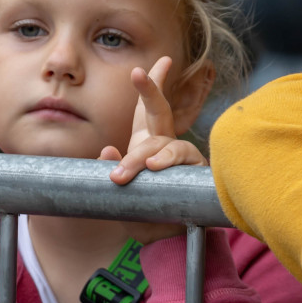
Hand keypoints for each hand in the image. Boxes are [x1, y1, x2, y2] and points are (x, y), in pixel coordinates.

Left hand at [100, 56, 205, 242]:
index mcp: (146, 144)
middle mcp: (165, 145)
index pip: (147, 110)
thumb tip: (106, 151)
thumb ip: (111, 173)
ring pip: (164, 144)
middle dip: (151, 90)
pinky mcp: (195, 172)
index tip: (162, 60)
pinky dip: (167, 161)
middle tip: (139, 73)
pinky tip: (155, 167)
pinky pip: (182, 159)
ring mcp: (182, 157)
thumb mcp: (119, 195)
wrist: (170, 242)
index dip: (151, 84)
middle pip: (159, 112)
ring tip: (131, 170)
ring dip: (144, 155)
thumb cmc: (146, 214)